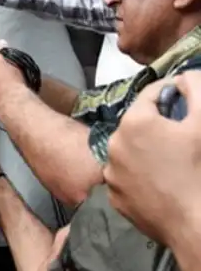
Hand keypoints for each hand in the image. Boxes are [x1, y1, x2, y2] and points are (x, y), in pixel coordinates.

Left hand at [105, 72, 200, 245]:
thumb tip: (182, 78)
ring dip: (147, 150)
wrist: (197, 225)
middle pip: (139, 124)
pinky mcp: (115, 198)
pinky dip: (141, 175)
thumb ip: (195, 88)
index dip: (171, 92)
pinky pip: (128, 177)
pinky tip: (162, 181)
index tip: (185, 96)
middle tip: (182, 133)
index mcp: (134, 122)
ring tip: (172, 159)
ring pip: (131, 151)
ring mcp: (111, 174)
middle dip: (159, 124)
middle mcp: (113, 145)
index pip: (151, 94)